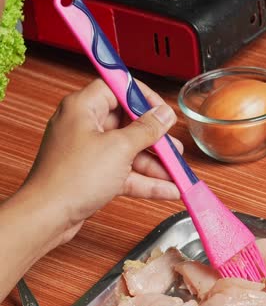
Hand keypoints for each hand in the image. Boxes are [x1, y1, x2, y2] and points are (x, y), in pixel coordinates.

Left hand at [22, 78, 181, 241]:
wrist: (47, 216)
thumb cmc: (73, 177)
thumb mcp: (120, 148)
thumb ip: (147, 129)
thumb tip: (163, 114)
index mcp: (83, 108)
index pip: (115, 89)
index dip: (141, 97)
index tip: (161, 110)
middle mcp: (84, 127)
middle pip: (127, 124)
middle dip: (154, 139)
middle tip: (173, 147)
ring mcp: (88, 153)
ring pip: (129, 152)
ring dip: (155, 164)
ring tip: (177, 173)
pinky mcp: (92, 176)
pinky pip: (124, 173)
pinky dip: (145, 181)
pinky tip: (168, 190)